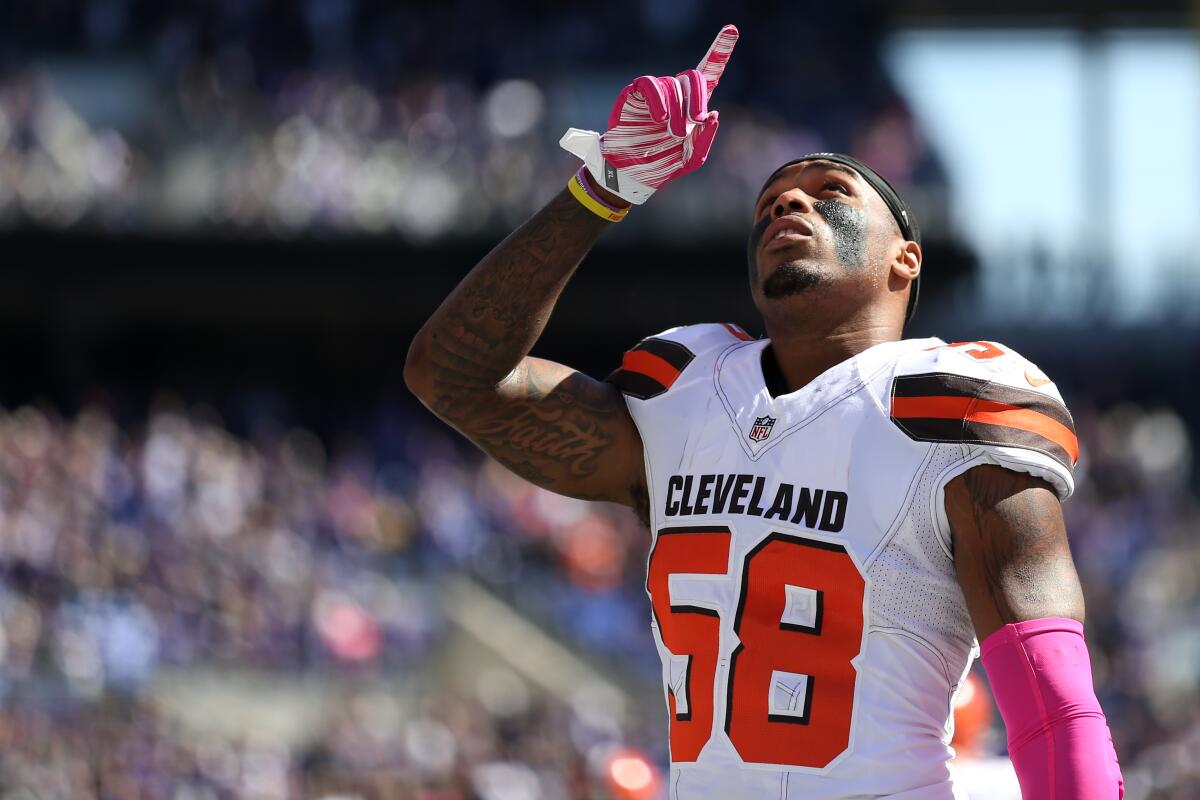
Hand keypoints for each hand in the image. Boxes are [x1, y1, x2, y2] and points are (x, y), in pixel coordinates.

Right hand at [560, 24, 738, 204]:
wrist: (632, 174)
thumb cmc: (663, 164)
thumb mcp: (691, 158)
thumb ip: (705, 139)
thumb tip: (713, 114)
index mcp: (693, 106)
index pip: (709, 72)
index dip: (720, 50)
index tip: (732, 29)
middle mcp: (676, 95)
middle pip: (693, 76)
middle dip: (698, 97)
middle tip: (697, 119)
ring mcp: (655, 93)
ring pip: (672, 85)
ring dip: (677, 110)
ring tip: (672, 132)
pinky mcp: (634, 94)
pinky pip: (650, 84)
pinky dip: (659, 100)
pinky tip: (660, 118)